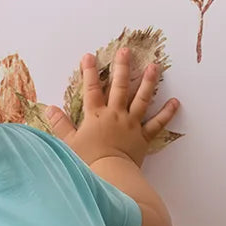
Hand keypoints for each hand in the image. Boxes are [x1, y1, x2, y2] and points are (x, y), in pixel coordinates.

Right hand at [45, 47, 178, 168]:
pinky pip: (157, 123)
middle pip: (120, 87)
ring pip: (142, 99)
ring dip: (148, 82)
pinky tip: (175, 102)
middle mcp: (115, 114)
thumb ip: (60, 124)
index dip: (90, 72)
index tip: (89, 56)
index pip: (92, 89)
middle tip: (126, 51)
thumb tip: (50, 109)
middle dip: (122, 67)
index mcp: (96, 115)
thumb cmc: (87, 160)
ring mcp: (131, 124)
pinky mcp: (143, 137)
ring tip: (154, 67)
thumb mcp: (68, 142)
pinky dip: (167, 113)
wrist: (110, 174)